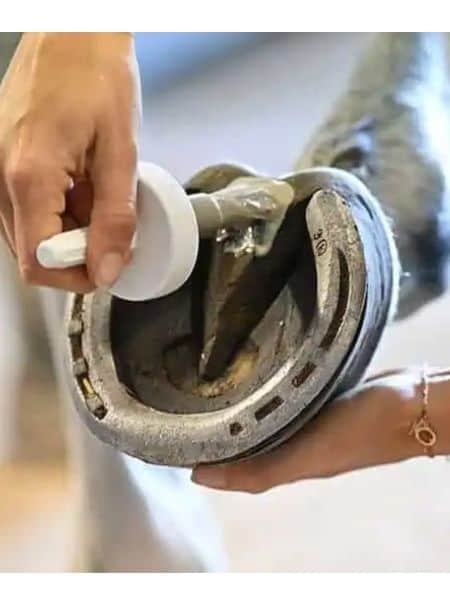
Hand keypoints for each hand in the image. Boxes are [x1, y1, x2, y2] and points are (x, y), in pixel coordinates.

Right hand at [0, 32, 140, 290]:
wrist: (71, 30)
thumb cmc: (95, 74)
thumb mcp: (121, 152)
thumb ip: (116, 218)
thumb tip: (109, 268)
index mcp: (28, 177)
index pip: (39, 263)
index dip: (77, 276)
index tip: (108, 265)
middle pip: (30, 252)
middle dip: (76, 252)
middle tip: (111, 226)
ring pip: (27, 233)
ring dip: (67, 230)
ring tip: (96, 193)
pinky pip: (23, 207)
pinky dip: (56, 210)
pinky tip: (80, 184)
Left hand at [192, 368, 449, 492]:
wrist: (409, 404)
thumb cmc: (357, 433)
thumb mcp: (306, 457)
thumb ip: (259, 470)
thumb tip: (199, 477)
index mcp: (284, 460)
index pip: (231, 461)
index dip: (200, 450)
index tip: (169, 430)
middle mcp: (290, 439)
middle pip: (242, 436)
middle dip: (213, 423)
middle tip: (181, 396)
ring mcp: (305, 416)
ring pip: (260, 413)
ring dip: (237, 404)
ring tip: (208, 381)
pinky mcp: (316, 393)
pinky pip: (281, 393)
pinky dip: (263, 387)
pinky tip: (253, 371)